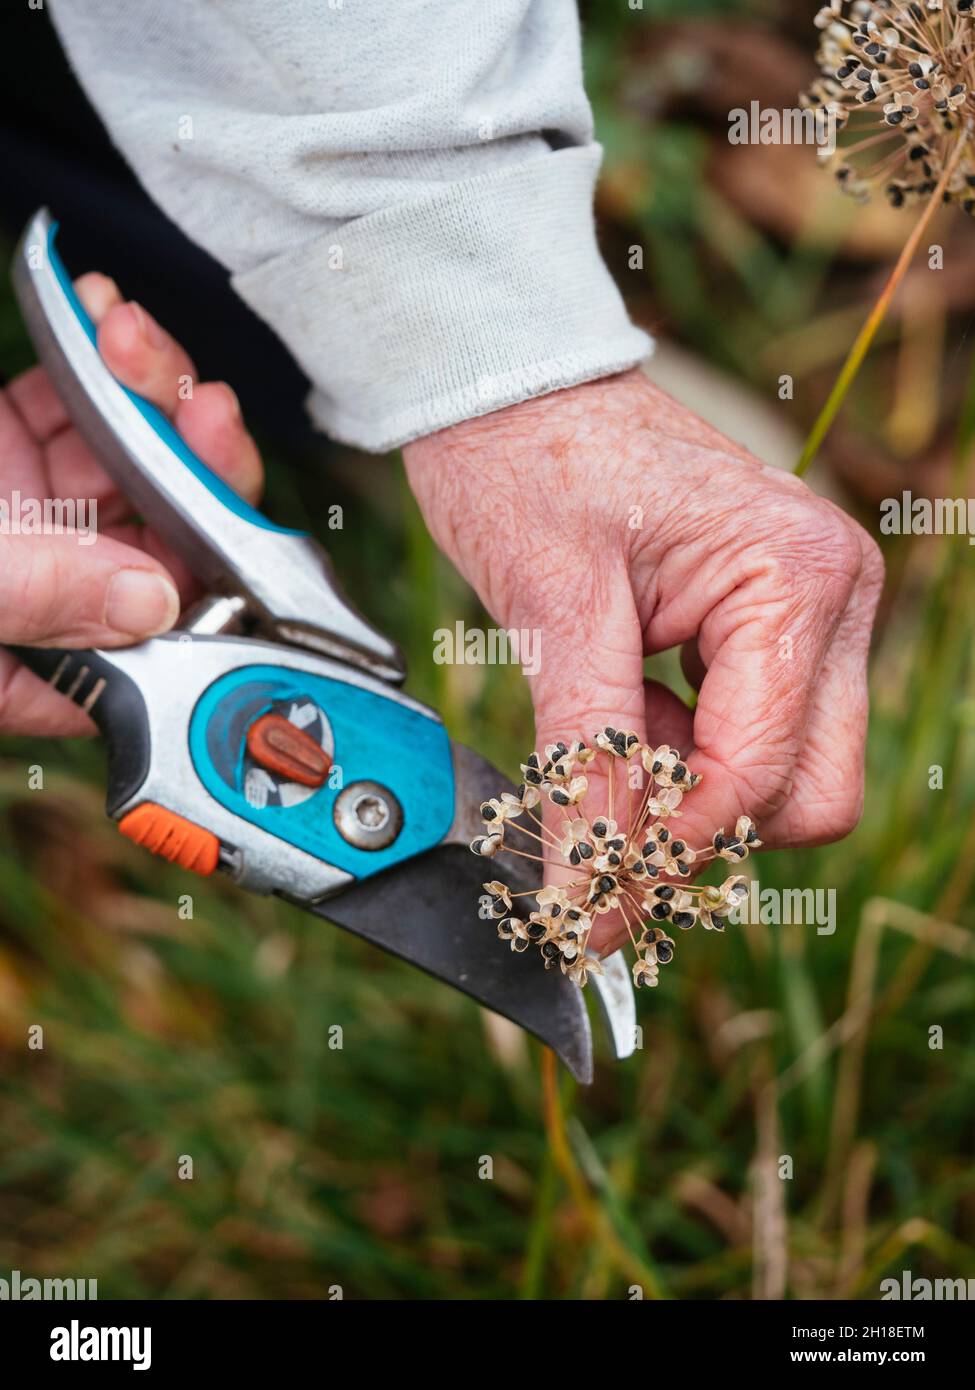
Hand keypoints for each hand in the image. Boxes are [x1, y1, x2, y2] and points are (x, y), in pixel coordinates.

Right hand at [0, 275, 262, 735]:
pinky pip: (78, 404)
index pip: (160, 631)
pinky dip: (94, 357)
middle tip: (190, 399)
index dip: (209, 564)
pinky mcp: (9, 447)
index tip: (217, 489)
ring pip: (137, 457)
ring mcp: (37, 517)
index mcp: (39, 665)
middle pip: (167, 530)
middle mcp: (54, 594)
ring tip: (123, 332)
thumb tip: (149, 599)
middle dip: (191, 457)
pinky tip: (93, 312)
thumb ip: (28, 599)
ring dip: (145, 390)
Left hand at [404, 369, 883, 955]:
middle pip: (807, 793)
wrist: (509, 385)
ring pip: (784, 774)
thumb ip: (584, 758)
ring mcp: (811, 610)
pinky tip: (623, 696)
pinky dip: (683, 747)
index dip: (674, 843)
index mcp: (793, 578)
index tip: (592, 899)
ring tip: (604, 710)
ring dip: (687, 783)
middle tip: (602, 795)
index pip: (760, 773)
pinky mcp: (775, 624)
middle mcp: (830, 596)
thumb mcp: (552, 615)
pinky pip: (752, 731)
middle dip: (702, 820)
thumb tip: (586, 891)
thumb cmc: (526, 460)